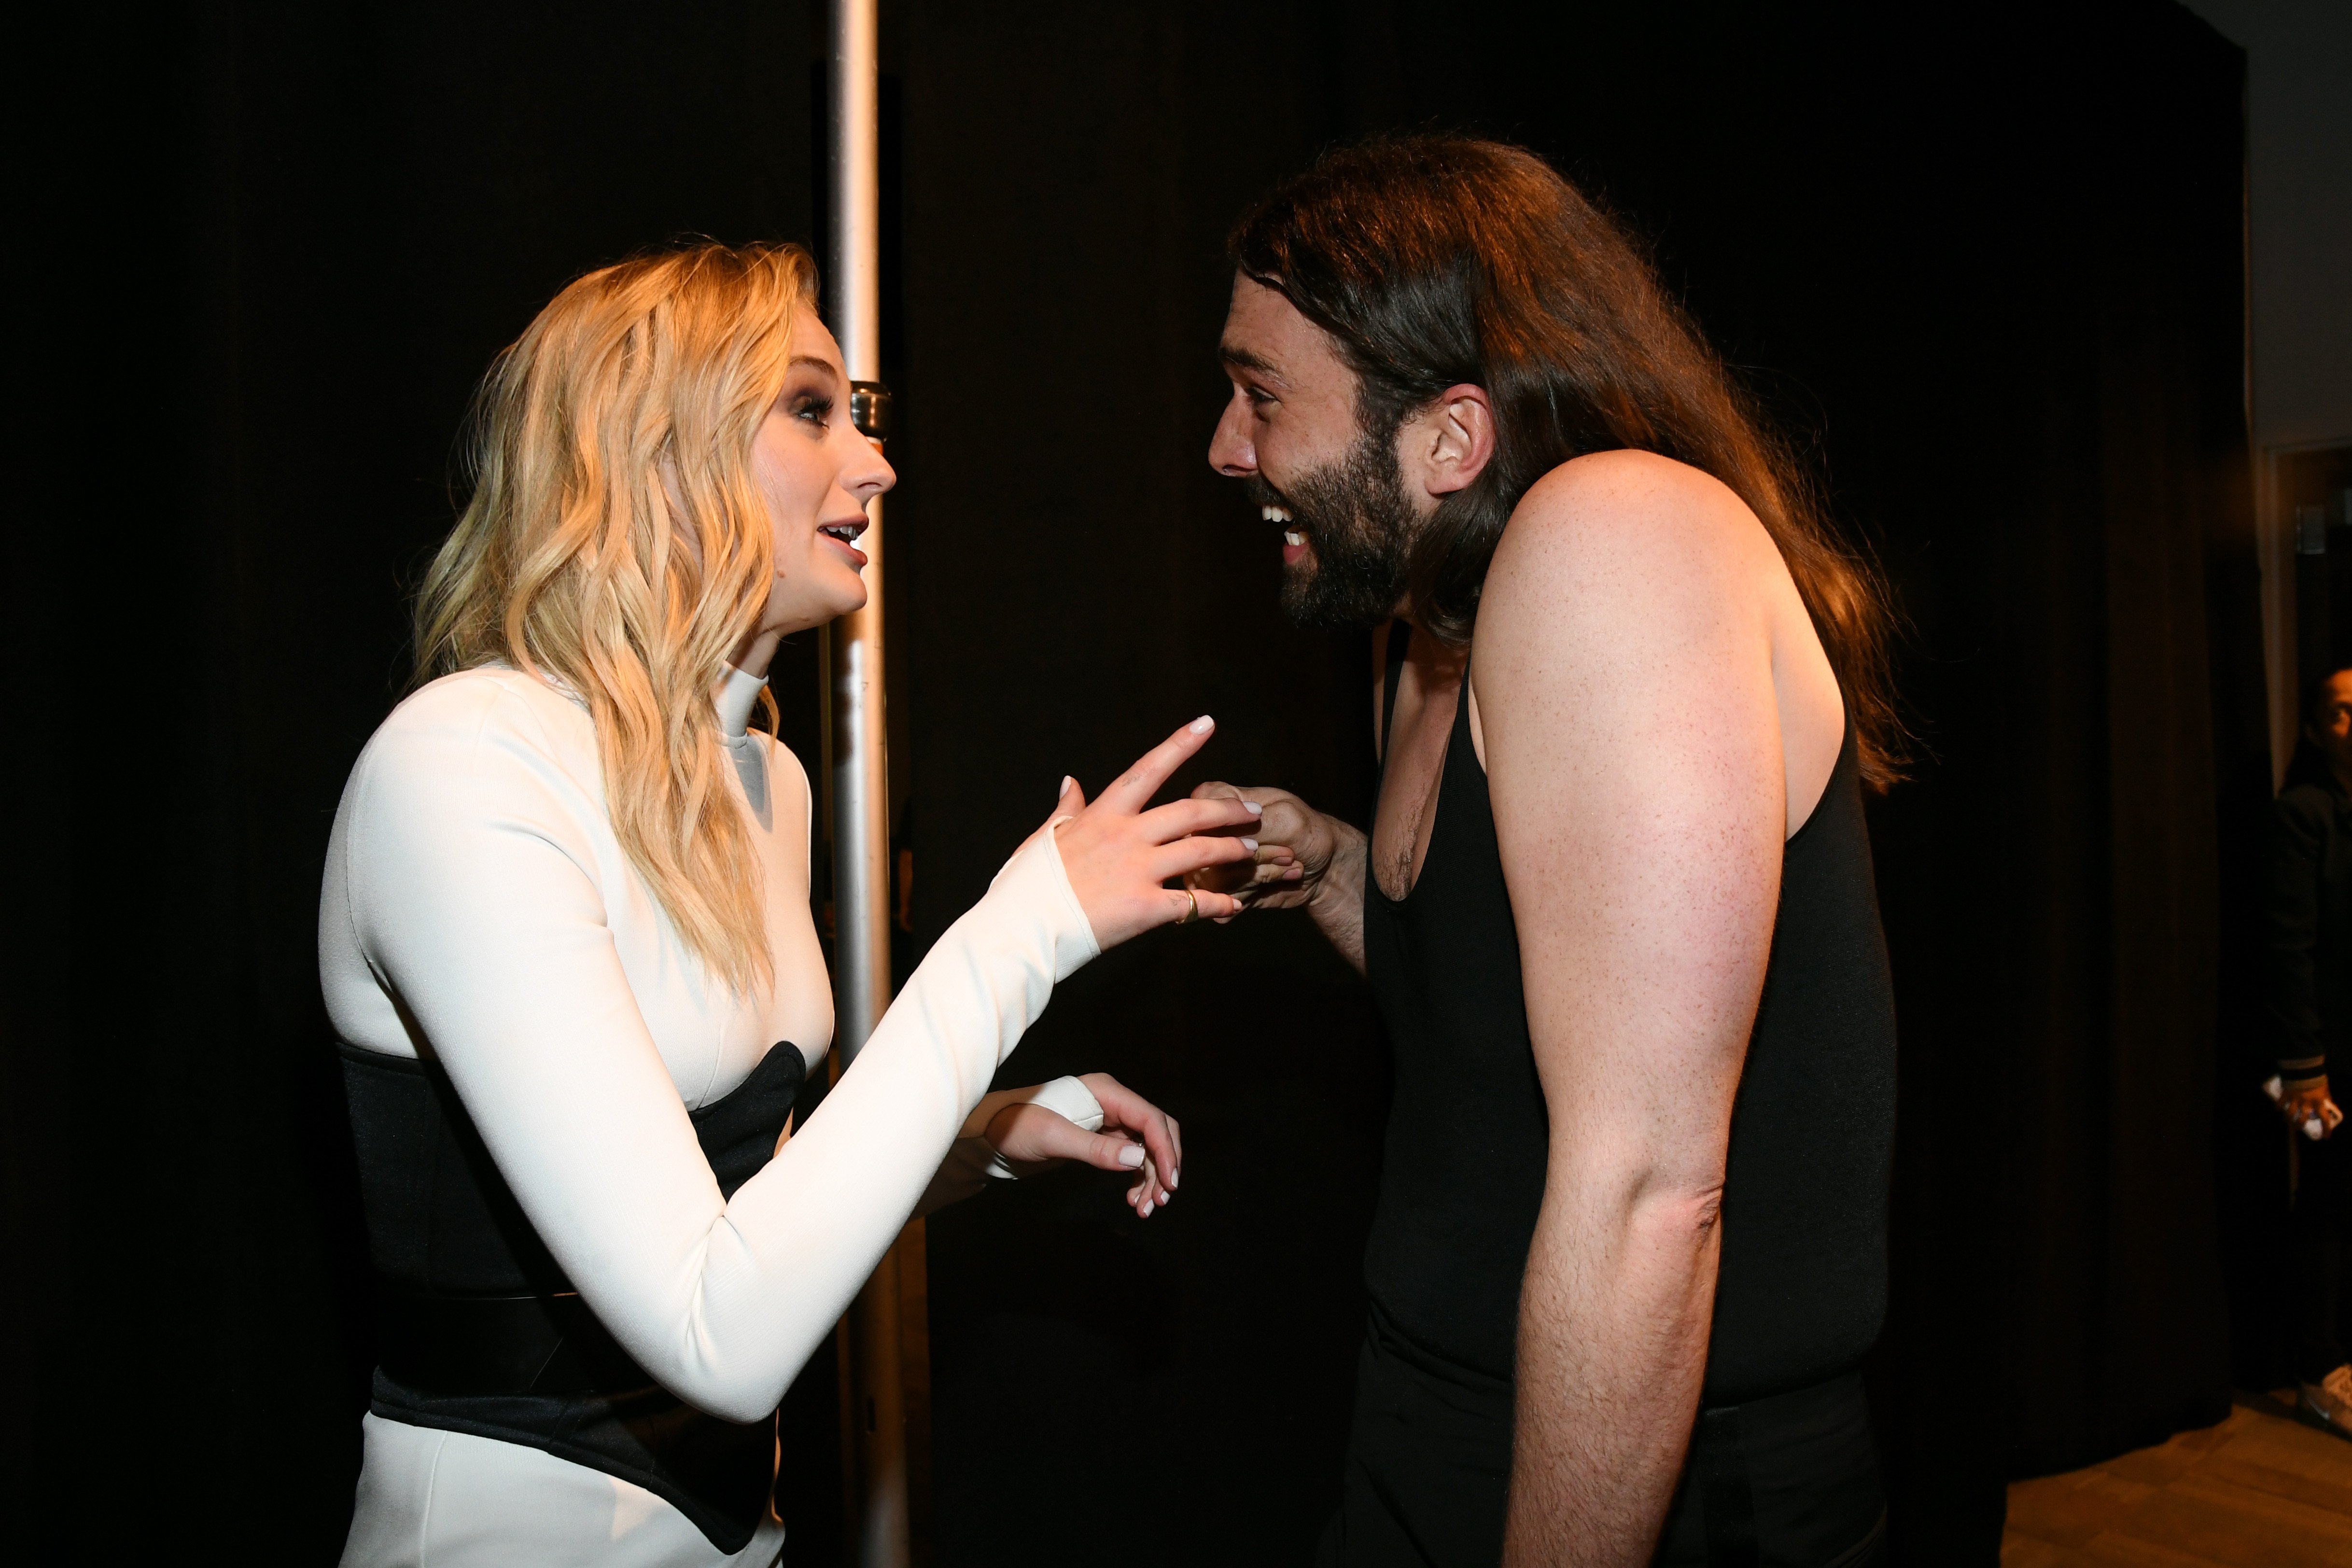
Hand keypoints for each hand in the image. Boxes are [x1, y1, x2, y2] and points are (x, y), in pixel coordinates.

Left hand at [983, 1073, 1183, 1215]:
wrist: (992, 1133)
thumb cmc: (1017, 1127)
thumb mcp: (1054, 1138)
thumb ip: (1096, 1149)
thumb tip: (1138, 1159)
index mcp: (1105, 1091)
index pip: (1150, 1118)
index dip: (1164, 1150)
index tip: (1170, 1183)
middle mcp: (1113, 1102)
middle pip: (1156, 1132)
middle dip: (1162, 1166)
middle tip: (1161, 1199)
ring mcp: (1110, 1121)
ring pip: (1147, 1148)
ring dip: (1151, 1178)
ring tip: (1145, 1208)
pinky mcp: (1103, 1139)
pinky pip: (1132, 1158)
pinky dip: (1137, 1179)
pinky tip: (1133, 1199)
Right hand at [1048, 718, 1262, 947]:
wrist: (1021, 931)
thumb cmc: (1027, 887)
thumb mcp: (1044, 838)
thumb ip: (1067, 808)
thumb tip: (1071, 781)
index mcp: (1103, 816)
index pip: (1147, 770)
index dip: (1179, 745)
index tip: (1206, 724)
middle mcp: (1126, 837)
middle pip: (1190, 813)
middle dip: (1227, 810)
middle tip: (1252, 811)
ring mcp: (1137, 871)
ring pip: (1201, 853)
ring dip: (1233, 850)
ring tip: (1252, 850)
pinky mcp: (1145, 908)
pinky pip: (1194, 903)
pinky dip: (1218, 904)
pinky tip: (1233, 905)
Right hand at [1184, 783, 1333, 921]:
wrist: (1326, 869)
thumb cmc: (1307, 833)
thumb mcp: (1285, 818)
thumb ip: (1248, 824)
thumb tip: (1214, 837)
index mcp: (1216, 800)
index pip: (1198, 812)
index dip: (1229, 826)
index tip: (1263, 828)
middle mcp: (1206, 832)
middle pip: (1209, 850)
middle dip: (1256, 856)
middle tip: (1288, 853)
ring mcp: (1209, 864)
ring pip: (1218, 877)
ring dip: (1263, 873)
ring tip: (1288, 864)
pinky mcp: (1219, 893)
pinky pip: (1226, 899)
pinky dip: (1258, 891)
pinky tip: (1279, 880)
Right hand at [2283, 1077, 2345, 1139]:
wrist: (2303, 1066)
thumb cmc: (2316, 1078)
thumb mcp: (2325, 1088)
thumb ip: (2327, 1097)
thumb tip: (2332, 1105)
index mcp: (2319, 1102)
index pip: (2324, 1119)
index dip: (2326, 1130)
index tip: (2325, 1137)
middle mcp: (2307, 1103)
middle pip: (2302, 1120)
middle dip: (2299, 1126)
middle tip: (2298, 1128)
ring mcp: (2295, 1099)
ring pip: (2290, 1114)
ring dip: (2288, 1119)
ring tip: (2287, 1121)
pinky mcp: (2286, 1093)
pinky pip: (2280, 1103)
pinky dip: (2278, 1108)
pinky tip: (2278, 1109)